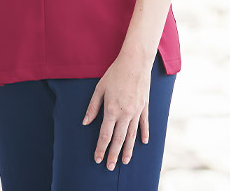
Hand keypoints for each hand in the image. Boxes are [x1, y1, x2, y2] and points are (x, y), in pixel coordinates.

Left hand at [83, 51, 150, 169]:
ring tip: (125, 161)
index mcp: (112, 109)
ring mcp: (137, 112)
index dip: (100, 148)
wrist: (135, 63)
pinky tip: (143, 143)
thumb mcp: (99, 88)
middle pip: (119, 139)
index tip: (96, 158)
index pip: (105, 134)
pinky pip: (144, 124)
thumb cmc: (114, 73)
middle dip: (113, 154)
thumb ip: (93, 107)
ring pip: (132, 136)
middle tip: (109, 166)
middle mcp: (125, 114)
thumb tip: (85, 122)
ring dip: (128, 150)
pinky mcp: (144, 107)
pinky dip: (144, 134)